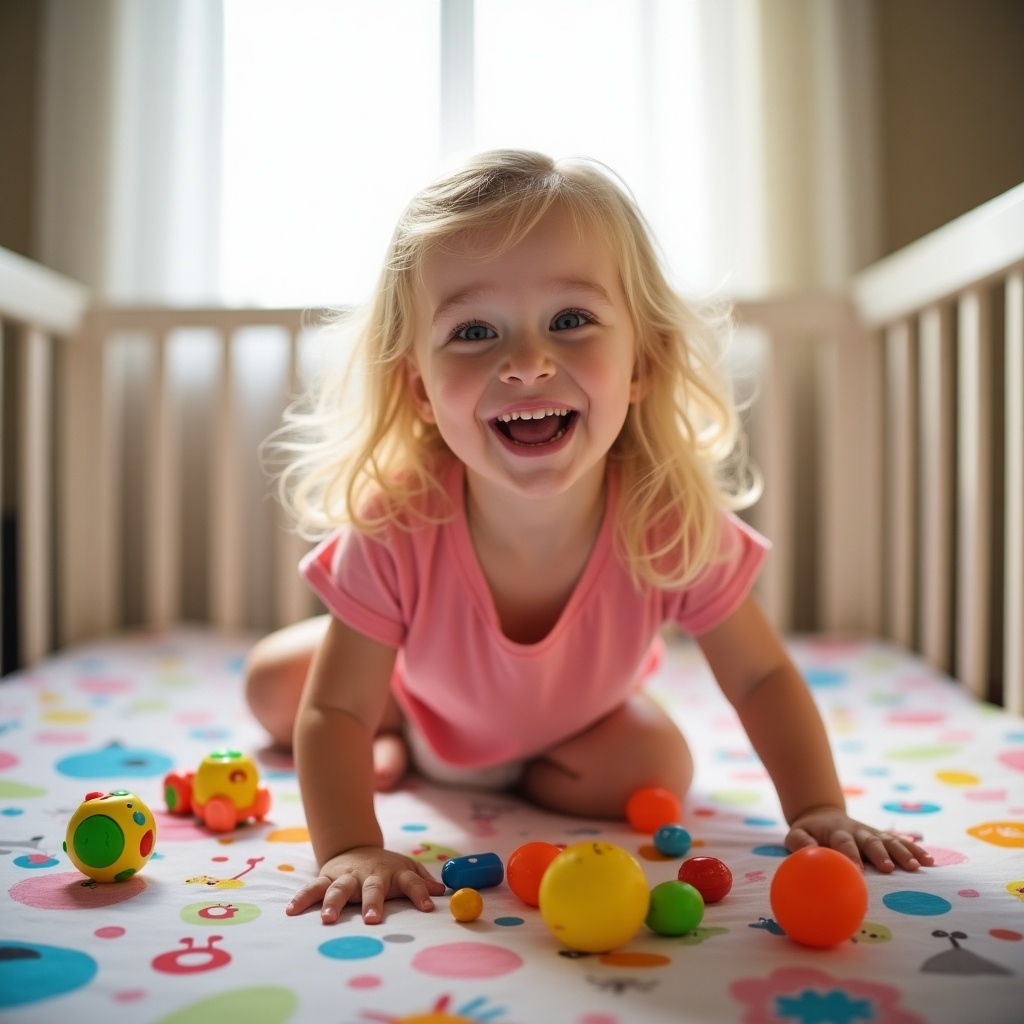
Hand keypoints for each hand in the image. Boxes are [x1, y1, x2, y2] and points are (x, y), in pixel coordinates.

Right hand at [286, 846, 446, 923]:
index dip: (420, 893)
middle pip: (372, 888)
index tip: (428, 907)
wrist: (355, 847)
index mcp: (393, 873)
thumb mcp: (406, 869)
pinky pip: (313, 888)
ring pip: (340, 888)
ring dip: (334, 902)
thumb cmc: (385, 867)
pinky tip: (292, 910)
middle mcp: (369, 875)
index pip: (411, 882)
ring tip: (328, 919)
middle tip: (372, 920)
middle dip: (372, 903)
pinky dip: (303, 898)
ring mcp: (347, 876)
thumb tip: (442, 891)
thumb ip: (422, 881)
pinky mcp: (327, 878)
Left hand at [786, 806, 934, 872]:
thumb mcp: (797, 834)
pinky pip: (901, 842)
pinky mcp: (883, 837)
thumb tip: (810, 852)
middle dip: (880, 854)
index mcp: (836, 832)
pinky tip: (929, 861)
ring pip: (889, 841)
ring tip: (916, 866)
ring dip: (902, 852)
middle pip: (870, 841)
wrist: (823, 815)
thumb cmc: (809, 832)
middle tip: (889, 868)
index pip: (844, 842)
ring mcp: (872, 833)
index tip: (857, 870)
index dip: (850, 855)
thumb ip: (799, 842)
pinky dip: (914, 850)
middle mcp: (857, 831)